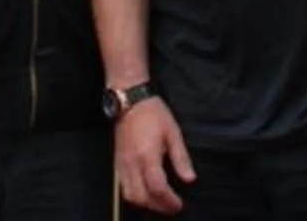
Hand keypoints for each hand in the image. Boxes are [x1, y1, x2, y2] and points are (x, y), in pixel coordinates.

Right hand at [114, 97, 192, 212]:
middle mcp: (132, 163)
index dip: (169, 201)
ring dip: (145, 203)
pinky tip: (145, 192)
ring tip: (159, 202)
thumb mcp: (173, 132)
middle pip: (141, 197)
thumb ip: (181, 158)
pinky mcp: (117, 162)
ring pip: (129, 195)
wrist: (129, 100)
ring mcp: (122, 164)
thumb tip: (189, 178)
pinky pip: (123, 187)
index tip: (179, 205)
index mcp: (147, 156)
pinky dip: (135, 195)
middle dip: (157, 206)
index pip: (158, 188)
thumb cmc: (153, 113)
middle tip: (171, 207)